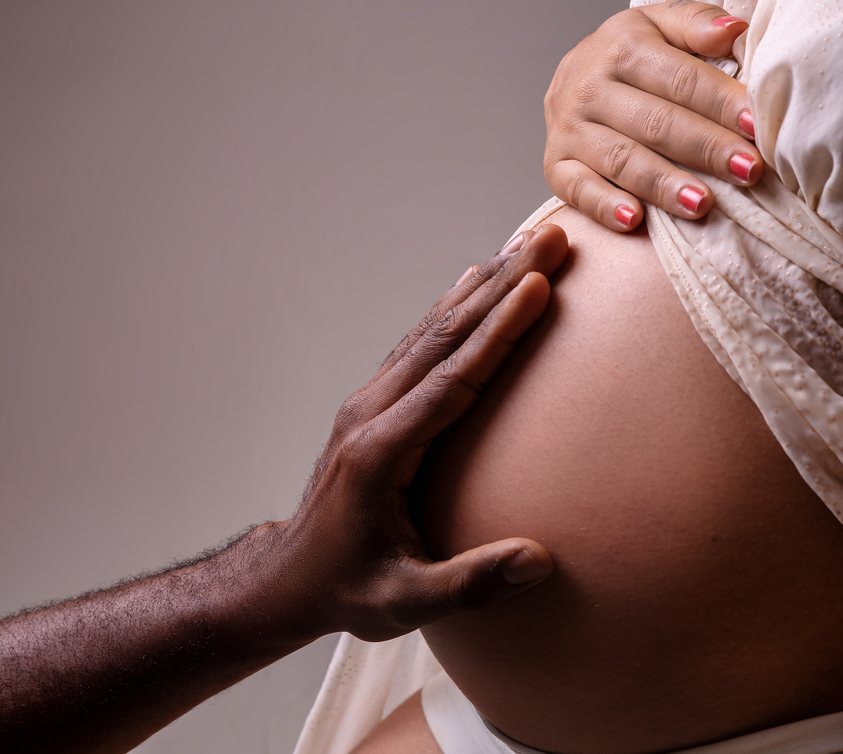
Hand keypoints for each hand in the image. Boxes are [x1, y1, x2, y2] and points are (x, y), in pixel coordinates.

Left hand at [276, 224, 568, 642]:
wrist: (291, 576)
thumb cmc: (349, 590)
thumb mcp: (405, 604)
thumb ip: (471, 584)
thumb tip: (540, 561)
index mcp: (384, 453)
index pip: (452, 380)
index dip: (498, 332)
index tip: (538, 287)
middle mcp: (374, 414)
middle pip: (446, 336)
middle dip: (503, 284)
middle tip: (551, 239)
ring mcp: (371, 403)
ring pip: (433, 329)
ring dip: (484, 285)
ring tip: (527, 244)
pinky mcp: (375, 403)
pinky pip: (422, 342)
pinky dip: (456, 306)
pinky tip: (478, 281)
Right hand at [543, 0, 763, 232]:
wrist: (573, 76)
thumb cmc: (630, 56)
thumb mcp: (661, 25)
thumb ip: (697, 23)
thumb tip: (735, 32)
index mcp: (621, 46)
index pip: (680, 79)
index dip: (721, 104)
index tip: (755, 128)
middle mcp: (588, 86)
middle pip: (655, 122)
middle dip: (705, 148)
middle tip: (746, 171)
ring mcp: (568, 129)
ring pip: (621, 160)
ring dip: (663, 184)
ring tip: (702, 203)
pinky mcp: (555, 165)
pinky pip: (577, 189)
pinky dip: (604, 206)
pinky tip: (634, 220)